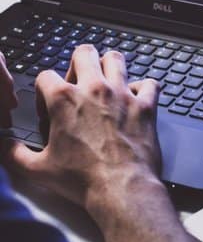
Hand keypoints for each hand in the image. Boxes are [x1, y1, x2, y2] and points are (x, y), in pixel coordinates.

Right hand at [1, 45, 162, 221]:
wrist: (122, 189)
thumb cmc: (83, 179)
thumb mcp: (38, 169)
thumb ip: (14, 153)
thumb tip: (4, 145)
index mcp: (64, 99)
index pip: (45, 75)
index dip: (43, 89)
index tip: (49, 105)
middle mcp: (94, 89)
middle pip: (84, 52)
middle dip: (79, 62)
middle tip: (80, 81)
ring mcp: (122, 95)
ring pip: (116, 59)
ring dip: (110, 66)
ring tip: (108, 80)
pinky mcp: (145, 106)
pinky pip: (150, 84)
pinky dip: (144, 88)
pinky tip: (137, 98)